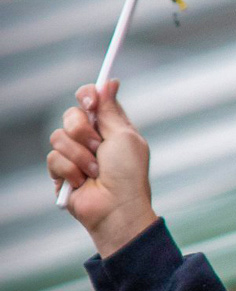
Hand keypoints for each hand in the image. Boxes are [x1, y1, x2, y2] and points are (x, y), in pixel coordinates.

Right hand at [47, 80, 157, 257]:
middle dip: (83, 130)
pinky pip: (53, 158)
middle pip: (71, 115)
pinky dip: (71, 170)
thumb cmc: (128, 175)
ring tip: (95, 171)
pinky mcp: (61, 172)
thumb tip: (109, 82)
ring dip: (80, 154)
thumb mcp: (124, 136)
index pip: (91, 101)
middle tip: (99, 146)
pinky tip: (82, 183)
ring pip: (58, 136)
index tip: (90, 100)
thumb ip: (111, 110)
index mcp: (110, 128)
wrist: (116, 207)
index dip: (87, 96)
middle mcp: (91, 139)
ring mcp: (74, 156)